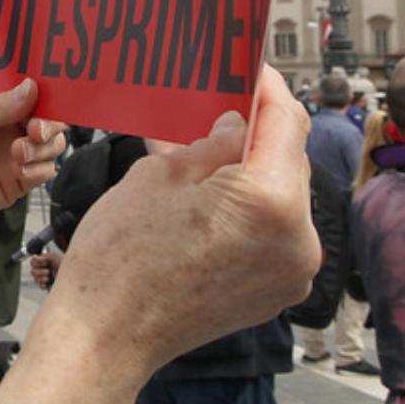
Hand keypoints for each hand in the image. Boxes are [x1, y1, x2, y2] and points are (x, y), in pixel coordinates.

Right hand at [0, 67, 319, 403]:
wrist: (106, 335)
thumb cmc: (120, 256)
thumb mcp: (159, 175)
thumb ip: (211, 144)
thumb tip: (236, 125)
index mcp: (269, 200)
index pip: (285, 122)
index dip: (266, 88)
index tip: (249, 68)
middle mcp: (298, 238)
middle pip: (288, 160)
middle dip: (256, 130)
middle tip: (220, 104)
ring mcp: (291, 270)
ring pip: (281, 197)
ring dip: (251, 170)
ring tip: (207, 150)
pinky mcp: (276, 291)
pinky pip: (272, 232)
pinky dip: (248, 207)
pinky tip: (209, 194)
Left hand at [0, 80, 64, 266]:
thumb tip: (30, 88)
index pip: (24, 89)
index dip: (41, 89)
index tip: (48, 92)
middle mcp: (3, 127)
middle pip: (46, 116)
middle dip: (50, 120)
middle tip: (37, 128)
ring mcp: (11, 154)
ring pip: (50, 143)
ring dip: (45, 145)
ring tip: (19, 151)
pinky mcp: (15, 182)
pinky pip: (44, 171)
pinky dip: (40, 169)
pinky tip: (19, 169)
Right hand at [29, 250, 61, 290]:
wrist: (72, 273)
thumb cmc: (64, 263)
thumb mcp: (55, 257)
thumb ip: (45, 256)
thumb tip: (37, 257)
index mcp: (42, 261)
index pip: (33, 262)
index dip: (37, 263)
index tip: (44, 264)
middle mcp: (42, 269)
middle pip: (33, 272)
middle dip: (40, 272)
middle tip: (48, 271)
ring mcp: (44, 277)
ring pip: (36, 279)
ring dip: (42, 278)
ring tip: (49, 277)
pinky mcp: (47, 284)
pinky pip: (40, 286)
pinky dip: (43, 285)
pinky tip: (47, 283)